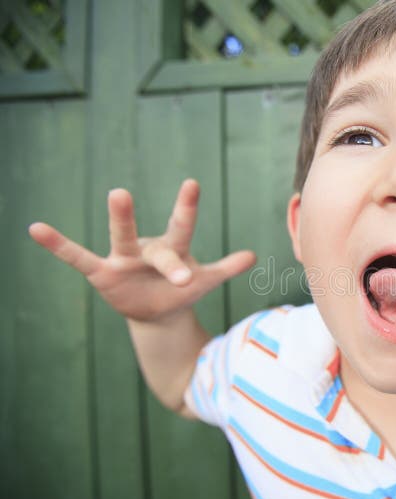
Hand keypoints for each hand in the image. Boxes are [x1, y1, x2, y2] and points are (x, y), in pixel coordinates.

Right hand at [29, 179, 255, 321]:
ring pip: (121, 238)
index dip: (187, 208)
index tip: (192, 183)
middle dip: (155, 235)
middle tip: (144, 198)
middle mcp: (148, 249)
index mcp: (174, 249)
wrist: (159, 312)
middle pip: (156, 241)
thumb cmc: (183, 290)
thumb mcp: (205, 281)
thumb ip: (225, 268)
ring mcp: (124, 260)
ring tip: (118, 193)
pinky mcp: (103, 274)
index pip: (183, 227)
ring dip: (120, 219)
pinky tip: (35, 229)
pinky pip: (77, 259)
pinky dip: (58, 246)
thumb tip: (254, 256)